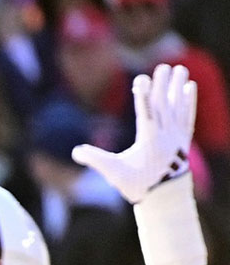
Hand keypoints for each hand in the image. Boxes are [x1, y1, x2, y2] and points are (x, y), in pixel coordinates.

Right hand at [71, 64, 195, 203]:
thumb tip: (75, 151)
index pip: (146, 115)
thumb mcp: (113, 173)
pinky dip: (189, 101)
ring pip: (177, 107)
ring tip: (179, 68)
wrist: (165, 198)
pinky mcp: (184, 139)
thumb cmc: (137, 184)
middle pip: (164, 106)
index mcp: (148, 142)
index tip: (142, 78)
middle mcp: (166, 136)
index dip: (143, 96)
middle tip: (164, 66)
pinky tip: (189, 87)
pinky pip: (187, 115)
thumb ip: (95, 160)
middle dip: (163, 85)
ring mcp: (177, 137)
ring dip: (178, 87)